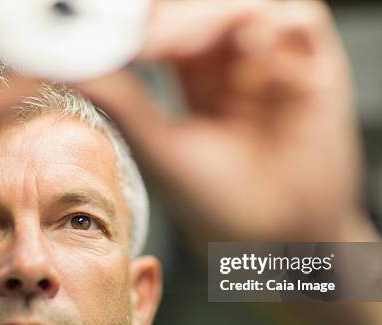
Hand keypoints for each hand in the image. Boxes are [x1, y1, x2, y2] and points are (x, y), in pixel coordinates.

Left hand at [78, 0, 370, 241]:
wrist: (277, 244)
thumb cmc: (222, 206)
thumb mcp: (162, 148)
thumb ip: (122, 101)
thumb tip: (64, 67)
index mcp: (198, 78)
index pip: (168, 26)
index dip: (141, 21)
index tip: (103, 24)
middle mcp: (236, 64)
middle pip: (201, 9)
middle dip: (168, 18)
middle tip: (136, 33)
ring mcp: (276, 64)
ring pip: (242, 8)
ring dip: (206, 19)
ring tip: (174, 46)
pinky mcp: (317, 69)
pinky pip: (298, 20)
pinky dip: (270, 29)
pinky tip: (248, 54)